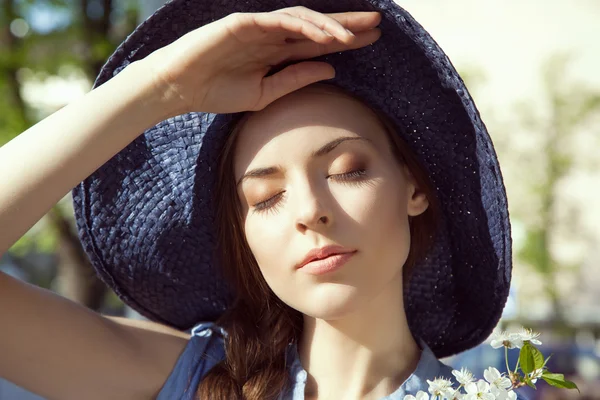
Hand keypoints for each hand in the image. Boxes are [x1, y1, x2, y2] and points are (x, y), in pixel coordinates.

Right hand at [142, 6, 381, 113]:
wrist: (180, 88)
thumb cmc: (217, 91)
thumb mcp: (265, 93)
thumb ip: (296, 79)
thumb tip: (331, 68)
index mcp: (277, 52)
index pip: (317, 43)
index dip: (345, 40)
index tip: (372, 40)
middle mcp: (272, 36)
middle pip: (316, 26)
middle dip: (347, 25)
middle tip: (378, 25)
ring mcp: (258, 27)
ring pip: (301, 19)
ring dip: (328, 25)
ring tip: (354, 34)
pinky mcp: (243, 23)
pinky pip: (278, 20)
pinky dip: (301, 25)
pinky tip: (322, 34)